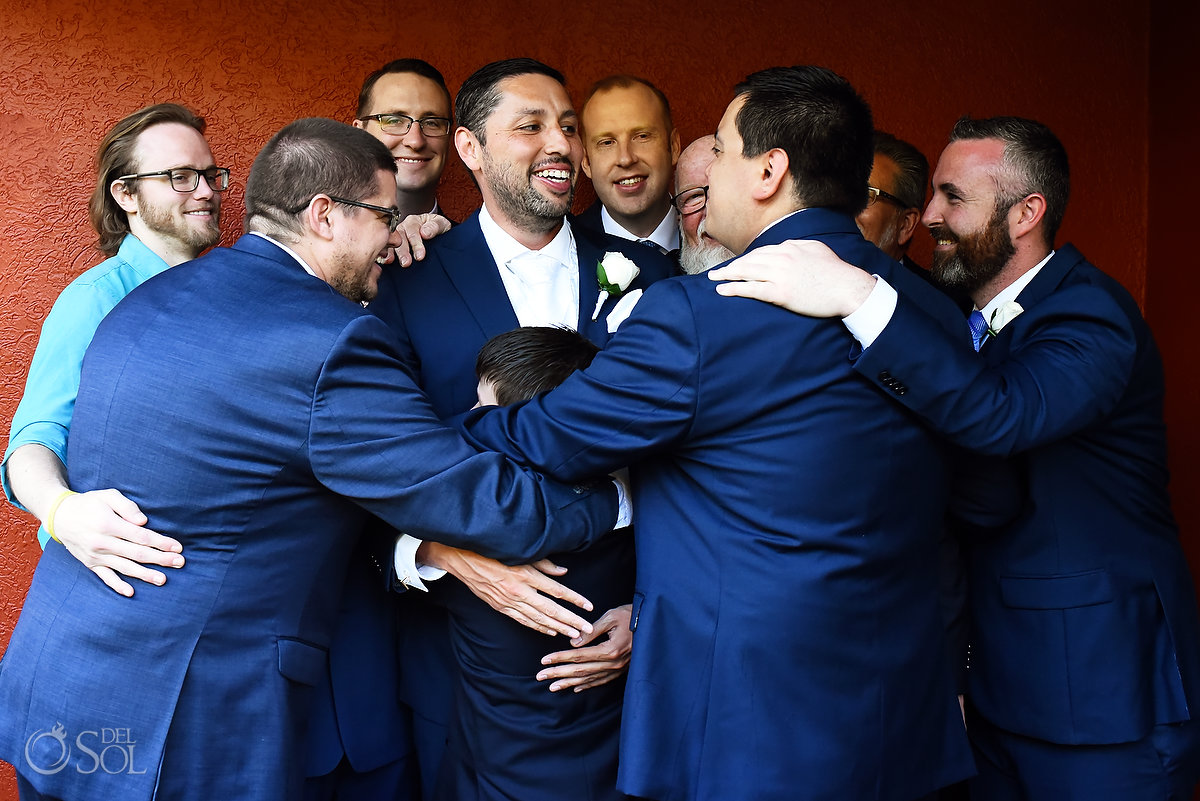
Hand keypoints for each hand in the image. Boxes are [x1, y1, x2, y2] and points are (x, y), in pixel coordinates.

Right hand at [52, 489, 183, 596]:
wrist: (59, 515)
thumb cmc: (89, 503)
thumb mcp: (107, 496)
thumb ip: (127, 506)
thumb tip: (143, 522)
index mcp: (108, 524)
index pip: (140, 536)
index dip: (160, 542)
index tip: (177, 547)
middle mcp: (102, 542)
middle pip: (136, 553)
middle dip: (160, 559)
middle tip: (180, 562)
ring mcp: (95, 556)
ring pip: (124, 567)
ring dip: (145, 574)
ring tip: (163, 579)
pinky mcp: (90, 564)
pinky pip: (105, 577)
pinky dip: (117, 585)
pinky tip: (130, 592)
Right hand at [391, 213, 451, 266]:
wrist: (434, 231)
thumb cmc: (437, 227)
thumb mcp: (441, 223)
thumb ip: (435, 226)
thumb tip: (425, 232)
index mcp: (414, 221)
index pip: (413, 231)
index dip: (416, 244)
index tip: (420, 255)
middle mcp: (403, 227)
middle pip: (400, 238)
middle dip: (403, 252)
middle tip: (406, 263)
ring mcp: (397, 236)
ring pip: (392, 243)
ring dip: (393, 253)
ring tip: (395, 262)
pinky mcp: (393, 244)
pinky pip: (387, 248)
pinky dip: (386, 254)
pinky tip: (386, 260)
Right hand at [426, 543, 594, 637]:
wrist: (463, 559)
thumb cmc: (494, 552)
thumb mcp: (521, 553)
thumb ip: (544, 564)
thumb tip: (564, 574)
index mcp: (525, 574)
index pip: (556, 590)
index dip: (575, 599)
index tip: (589, 607)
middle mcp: (518, 591)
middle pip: (551, 609)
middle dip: (571, 620)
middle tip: (586, 629)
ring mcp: (508, 601)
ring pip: (538, 618)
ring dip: (558, 627)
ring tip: (573, 634)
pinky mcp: (500, 607)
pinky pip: (523, 620)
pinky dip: (538, 627)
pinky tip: (550, 631)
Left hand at [538, 604, 631, 692]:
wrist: (654, 624)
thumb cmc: (633, 615)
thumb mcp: (611, 617)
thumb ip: (591, 631)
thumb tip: (573, 643)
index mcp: (610, 650)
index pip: (579, 656)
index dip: (560, 658)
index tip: (544, 661)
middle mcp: (613, 663)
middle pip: (581, 671)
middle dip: (558, 674)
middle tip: (540, 677)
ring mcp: (618, 669)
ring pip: (589, 679)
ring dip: (569, 683)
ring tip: (552, 687)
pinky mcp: (621, 670)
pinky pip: (601, 681)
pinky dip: (587, 685)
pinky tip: (576, 688)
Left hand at [708, 239, 875, 317]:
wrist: (848, 288)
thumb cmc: (836, 272)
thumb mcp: (816, 249)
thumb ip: (798, 247)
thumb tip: (786, 247)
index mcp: (790, 247)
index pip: (761, 252)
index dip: (746, 259)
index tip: (736, 265)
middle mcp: (782, 258)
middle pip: (749, 260)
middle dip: (730, 266)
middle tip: (716, 271)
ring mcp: (780, 275)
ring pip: (746, 272)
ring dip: (727, 275)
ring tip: (714, 279)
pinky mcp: (780, 292)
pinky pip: (751, 288)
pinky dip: (734, 288)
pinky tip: (722, 289)